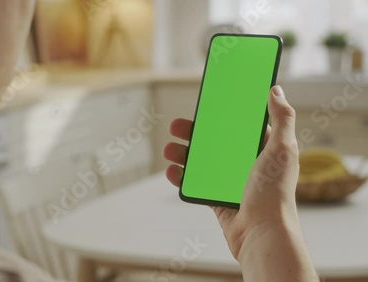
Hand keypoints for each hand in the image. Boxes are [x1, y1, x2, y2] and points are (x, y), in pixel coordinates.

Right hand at [164, 86, 316, 280]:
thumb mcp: (282, 150)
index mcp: (262, 150)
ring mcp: (229, 181)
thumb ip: (282, 118)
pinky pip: (196, 183)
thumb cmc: (274, 193)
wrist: (261, 234)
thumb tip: (275, 90)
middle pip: (215, 142)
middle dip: (194, 134)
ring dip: (183, 154)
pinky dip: (182, 177)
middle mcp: (246, 164)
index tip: (205, 105)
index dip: (223, 115)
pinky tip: (171, 171)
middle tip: (176, 126)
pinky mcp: (217, 198)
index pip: (239, 126)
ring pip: (201, 162)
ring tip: (169, 150)